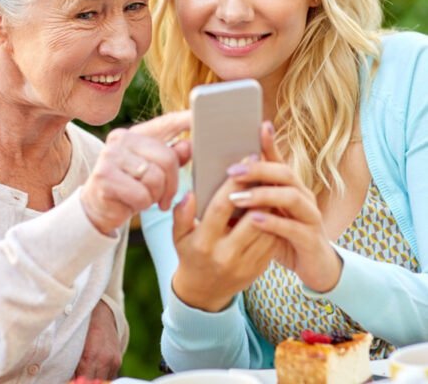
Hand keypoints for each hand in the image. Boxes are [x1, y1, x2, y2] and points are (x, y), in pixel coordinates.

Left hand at [74, 300, 120, 379]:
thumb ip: (73, 366)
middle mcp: (102, 360)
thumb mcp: (75, 346)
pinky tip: (95, 372)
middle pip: (93, 383)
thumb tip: (70, 380)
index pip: (83, 383)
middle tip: (79, 377)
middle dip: (85, 381)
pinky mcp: (118, 361)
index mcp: (88, 357)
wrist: (101, 314)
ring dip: (95, 380)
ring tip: (86, 374)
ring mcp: (112, 361)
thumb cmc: (83, 330)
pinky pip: (110, 377)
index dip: (77, 382)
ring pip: (103, 382)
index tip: (73, 381)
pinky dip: (102, 377)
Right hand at [80, 111, 190, 233]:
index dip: (187, 119)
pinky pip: (141, 193)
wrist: (97, 208)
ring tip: (146, 198)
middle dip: (172, 184)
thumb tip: (190, 145)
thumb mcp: (154, 173)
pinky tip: (132, 203)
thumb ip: (173, 158)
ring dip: (156, 196)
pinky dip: (143, 204)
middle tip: (166, 198)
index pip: (167, 123)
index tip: (202, 115)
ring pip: (155, 177)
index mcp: (136, 134)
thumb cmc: (130, 188)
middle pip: (167, 157)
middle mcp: (121, 138)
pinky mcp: (104, 176)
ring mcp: (110, 155)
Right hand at [171, 170, 277, 312]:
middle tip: (267, 169)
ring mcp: (244, 265)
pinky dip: (275, 221)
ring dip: (272, 205)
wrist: (203, 292)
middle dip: (261, 191)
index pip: (221, 208)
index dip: (235, 184)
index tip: (246, 160)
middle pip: (250, 218)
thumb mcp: (178, 236)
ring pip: (267, 229)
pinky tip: (274, 205)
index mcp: (203, 243)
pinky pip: (272, 241)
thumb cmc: (190, 254)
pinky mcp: (258, 269)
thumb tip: (189, 193)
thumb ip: (181, 215)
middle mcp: (225, 255)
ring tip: (272, 184)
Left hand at [228, 121, 342, 292]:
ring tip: (238, 197)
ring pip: (292, 197)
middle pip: (284, 173)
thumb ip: (249, 194)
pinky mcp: (311, 239)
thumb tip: (224, 178)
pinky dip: (273, 222)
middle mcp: (303, 196)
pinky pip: (294, 227)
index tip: (256, 126)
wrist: (314, 267)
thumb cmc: (283, 234)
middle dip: (258, 169)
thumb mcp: (266, 211)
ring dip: (263, 195)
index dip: (269, 143)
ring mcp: (310, 216)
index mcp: (290, 186)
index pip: (278, 159)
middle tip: (232, 171)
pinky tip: (254, 221)